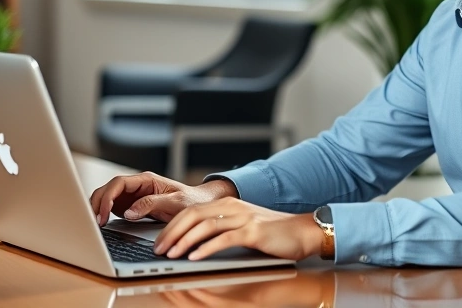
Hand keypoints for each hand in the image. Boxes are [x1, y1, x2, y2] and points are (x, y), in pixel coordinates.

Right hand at [89, 172, 238, 224]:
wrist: (200, 206)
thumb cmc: (191, 201)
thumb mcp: (174, 202)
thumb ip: (151, 204)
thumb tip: (129, 212)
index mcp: (146, 180)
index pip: (119, 183)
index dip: (107, 197)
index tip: (103, 214)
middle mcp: (137, 186)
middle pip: (109, 189)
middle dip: (98, 203)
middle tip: (94, 222)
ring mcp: (133, 196)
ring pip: (107, 198)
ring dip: (98, 208)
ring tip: (94, 224)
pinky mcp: (131, 206)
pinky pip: (112, 208)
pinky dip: (104, 214)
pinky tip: (101, 224)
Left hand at [154, 198, 321, 261]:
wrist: (303, 231)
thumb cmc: (273, 233)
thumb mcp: (242, 226)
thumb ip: (220, 229)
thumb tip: (193, 244)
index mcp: (227, 203)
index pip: (190, 211)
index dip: (171, 226)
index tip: (159, 241)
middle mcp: (232, 206)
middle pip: (192, 215)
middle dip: (171, 233)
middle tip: (158, 249)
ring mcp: (243, 217)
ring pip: (204, 226)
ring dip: (184, 241)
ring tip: (171, 254)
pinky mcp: (253, 231)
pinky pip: (223, 238)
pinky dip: (206, 248)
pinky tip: (194, 257)